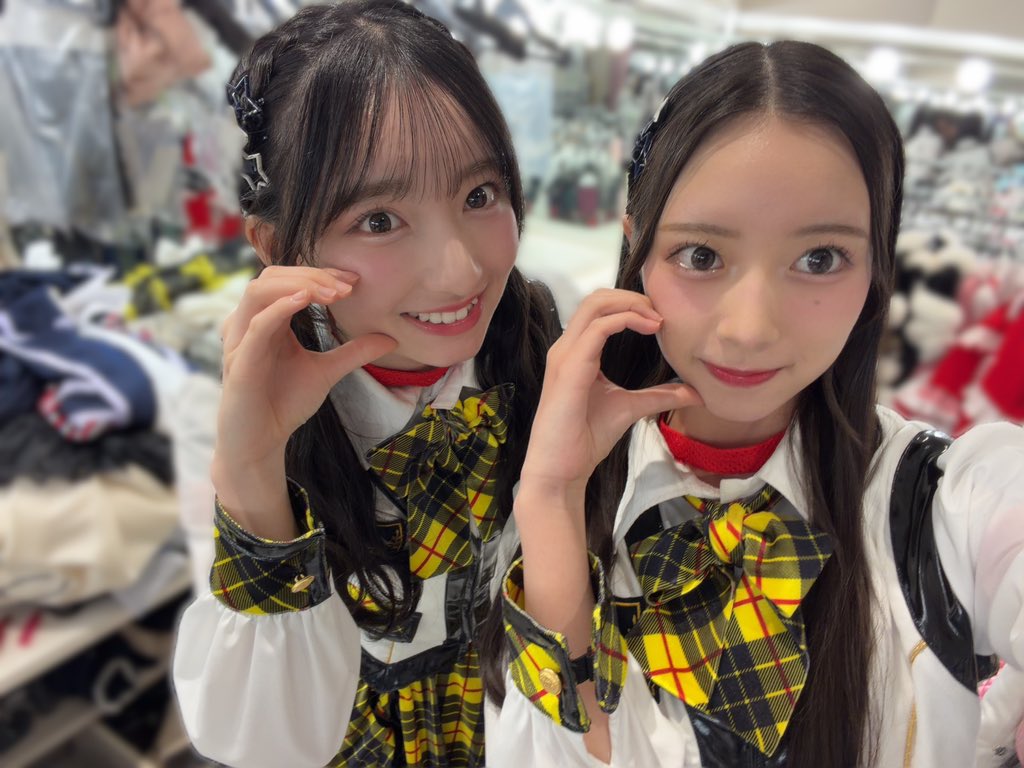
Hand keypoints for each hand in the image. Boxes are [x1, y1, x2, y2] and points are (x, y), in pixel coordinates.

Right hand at [215, 265, 396, 476]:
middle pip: (273, 276)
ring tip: (333, 293)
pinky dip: (278, 308)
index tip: (354, 281)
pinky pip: (255, 326)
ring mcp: (240, 340)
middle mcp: (250, 323)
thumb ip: (354, 352)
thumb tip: (391, 338)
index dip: (320, 274)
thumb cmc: (284, 404)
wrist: (261, 442)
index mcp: (268, 320)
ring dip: (298, 285)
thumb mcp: (327, 372)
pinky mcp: (238, 361)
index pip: (289, 281)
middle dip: (312, 275)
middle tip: (347, 286)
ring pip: (259, 291)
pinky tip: (304, 301)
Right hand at [520, 288, 701, 499]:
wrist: (561, 468)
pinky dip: (626, 320)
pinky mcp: (570, 367)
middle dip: (632, 297)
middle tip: (661, 312)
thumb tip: (695, 394)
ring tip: (657, 320)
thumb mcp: (630, 408)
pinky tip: (649, 329)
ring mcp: (565, 355)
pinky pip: (598, 329)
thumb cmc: (586, 438)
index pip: (599, 309)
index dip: (631, 305)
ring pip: (595, 305)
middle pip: (596, 298)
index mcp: (576, 352)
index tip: (661, 320)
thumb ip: (659, 396)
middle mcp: (567, 347)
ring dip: (631, 304)